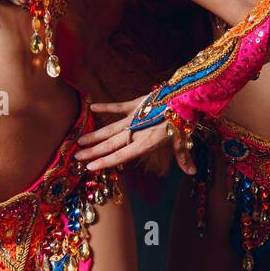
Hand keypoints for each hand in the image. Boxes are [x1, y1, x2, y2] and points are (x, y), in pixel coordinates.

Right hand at [78, 97, 197, 174]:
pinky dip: (107, 106)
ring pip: (111, 128)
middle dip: (93, 151)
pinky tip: (93, 106)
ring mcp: (135, 117)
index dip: (105, 162)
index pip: (121, 156)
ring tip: (80, 140)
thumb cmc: (184, 120)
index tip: (89, 167)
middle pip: (111, 144)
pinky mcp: (137, 104)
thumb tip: (192, 173)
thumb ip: (183, 157)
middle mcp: (136, 132)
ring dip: (95, 134)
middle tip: (76, 156)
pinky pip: (119, 106)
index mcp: (146, 143)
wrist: (185, 97)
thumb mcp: (183, 140)